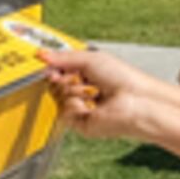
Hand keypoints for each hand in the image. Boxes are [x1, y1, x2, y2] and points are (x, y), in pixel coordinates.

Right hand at [43, 48, 160, 139]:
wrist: (136, 101)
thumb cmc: (123, 78)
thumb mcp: (91, 59)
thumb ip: (64, 57)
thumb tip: (43, 55)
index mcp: (86, 75)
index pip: (59, 71)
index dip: (53, 69)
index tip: (50, 66)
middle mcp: (83, 91)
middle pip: (56, 84)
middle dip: (65, 79)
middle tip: (78, 77)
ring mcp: (81, 108)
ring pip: (59, 98)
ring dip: (75, 91)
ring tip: (93, 91)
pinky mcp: (81, 123)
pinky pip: (65, 112)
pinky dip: (77, 105)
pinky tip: (92, 105)